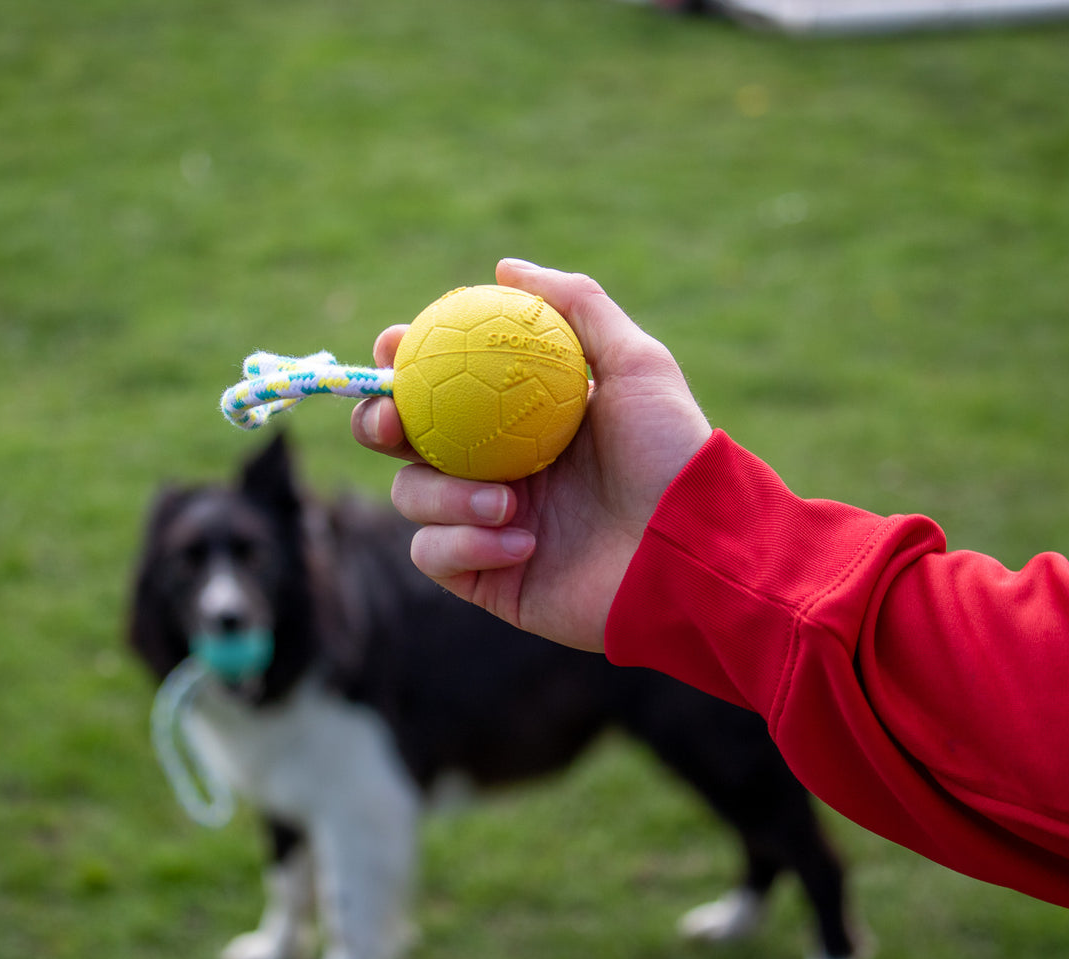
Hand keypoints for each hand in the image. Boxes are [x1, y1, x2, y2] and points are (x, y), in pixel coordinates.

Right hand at [352, 259, 711, 651]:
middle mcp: (494, 468)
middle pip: (403, 442)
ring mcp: (485, 525)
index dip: (402, 364)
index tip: (395, 346)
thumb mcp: (637, 364)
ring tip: (508, 501)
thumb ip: (576, 306)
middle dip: (379, 424)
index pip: (439, 386)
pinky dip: (465, 545)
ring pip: (411, 497)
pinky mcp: (486, 579)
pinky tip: (522, 542)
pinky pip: (435, 555)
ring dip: (443, 494)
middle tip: (393, 422)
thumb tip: (507, 269)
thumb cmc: (669, 453)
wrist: (689, 549)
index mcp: (516, 419)